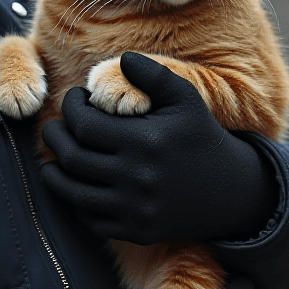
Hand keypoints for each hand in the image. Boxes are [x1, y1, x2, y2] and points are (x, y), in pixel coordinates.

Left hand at [40, 53, 278, 243]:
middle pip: (72, 158)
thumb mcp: (186, 99)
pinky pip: (90, 220)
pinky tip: (78, 185)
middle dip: (54, 138)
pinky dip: (76, 204)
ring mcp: (135, 209)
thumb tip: (122, 58)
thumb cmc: (202, 137)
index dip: (70, 108)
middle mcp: (137, 178)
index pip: (83, 125)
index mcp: (144, 142)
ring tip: (57, 157)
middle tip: (56, 127)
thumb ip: (154, 74)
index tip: (75, 99)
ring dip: (55, 174)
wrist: (233, 192)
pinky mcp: (137, 231)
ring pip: (73, 193)